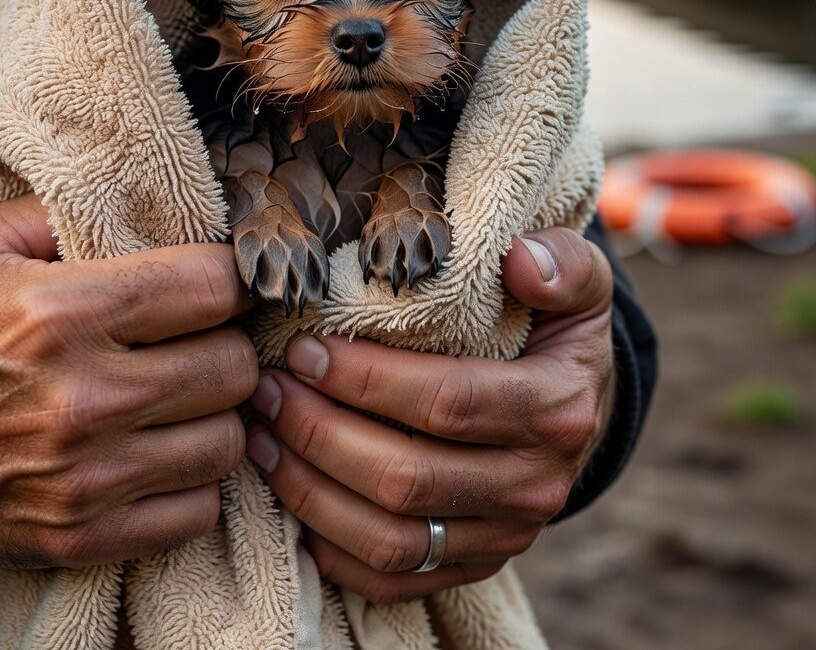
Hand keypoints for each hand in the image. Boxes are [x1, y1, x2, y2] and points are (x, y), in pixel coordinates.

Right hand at [0, 195, 256, 567]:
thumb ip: (65, 212)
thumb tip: (149, 207)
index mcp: (66, 313)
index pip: (213, 288)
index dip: (234, 280)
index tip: (227, 283)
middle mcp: (85, 397)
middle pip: (235, 367)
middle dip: (227, 346)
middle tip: (203, 341)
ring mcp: (87, 477)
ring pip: (228, 441)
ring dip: (215, 417)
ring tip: (184, 399)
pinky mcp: (83, 537)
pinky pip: (198, 510)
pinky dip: (192, 482)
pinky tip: (162, 454)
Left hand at [246, 227, 613, 603]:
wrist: (579, 401)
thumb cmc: (557, 325)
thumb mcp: (577, 281)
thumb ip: (561, 263)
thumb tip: (520, 262)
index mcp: (558, 411)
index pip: (446, 402)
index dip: (366, 379)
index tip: (304, 349)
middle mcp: (535, 486)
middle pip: (407, 478)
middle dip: (320, 433)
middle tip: (266, 388)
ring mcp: (504, 535)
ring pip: (391, 539)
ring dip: (312, 491)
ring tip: (262, 436)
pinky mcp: (474, 563)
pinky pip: (393, 579)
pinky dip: (331, 547)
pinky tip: (291, 492)